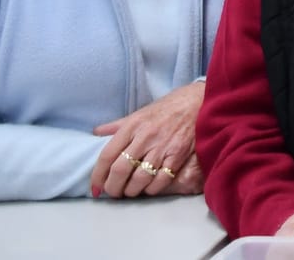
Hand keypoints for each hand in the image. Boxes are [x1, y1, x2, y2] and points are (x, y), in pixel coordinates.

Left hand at [90, 81, 205, 198]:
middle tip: (112, 192)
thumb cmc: (168, 107)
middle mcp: (145, 136)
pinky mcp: (179, 154)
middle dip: (112, 187)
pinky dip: (151, 189)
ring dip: (131, 191)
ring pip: (139, 179)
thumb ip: (118, 125)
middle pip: (121, 170)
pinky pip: (161, 180)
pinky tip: (148, 188)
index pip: (107, 155)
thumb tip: (96, 133)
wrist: (198, 101)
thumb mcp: (140, 112)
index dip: (97, 175)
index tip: (95, 186)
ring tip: (129, 192)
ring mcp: (163, 147)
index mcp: (132, 125)